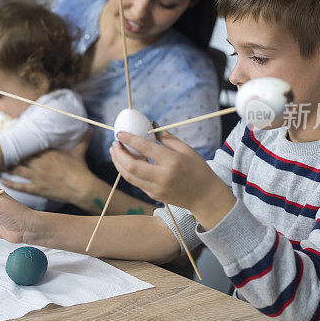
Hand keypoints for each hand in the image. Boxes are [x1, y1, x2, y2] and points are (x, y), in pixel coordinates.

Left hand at [2, 131, 92, 206]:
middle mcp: (40, 163)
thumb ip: (82, 140)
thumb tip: (91, 128)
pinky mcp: (38, 188)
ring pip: (17, 170)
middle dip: (8, 154)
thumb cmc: (81, 170)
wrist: (82, 187)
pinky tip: (3, 181)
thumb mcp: (79, 152)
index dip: (18, 143)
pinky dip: (11, 183)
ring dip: (6, 168)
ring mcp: (37, 176)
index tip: (8, 140)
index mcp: (48, 153)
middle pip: (19, 156)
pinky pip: (21, 186)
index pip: (29, 145)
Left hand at [109, 131, 229, 221]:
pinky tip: (125, 162)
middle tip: (114, 143)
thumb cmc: (197, 169)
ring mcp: (157, 189)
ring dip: (118, 163)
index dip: (129, 139)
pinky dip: (127, 171)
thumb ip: (166, 137)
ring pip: (129, 176)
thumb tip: (151, 124)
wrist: (205, 196)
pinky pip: (136, 182)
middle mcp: (163, 177)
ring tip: (115, 151)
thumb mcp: (186, 149)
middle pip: (131, 165)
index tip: (120, 133)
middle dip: (118, 154)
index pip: (145, 149)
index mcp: (172, 162)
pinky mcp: (153, 196)